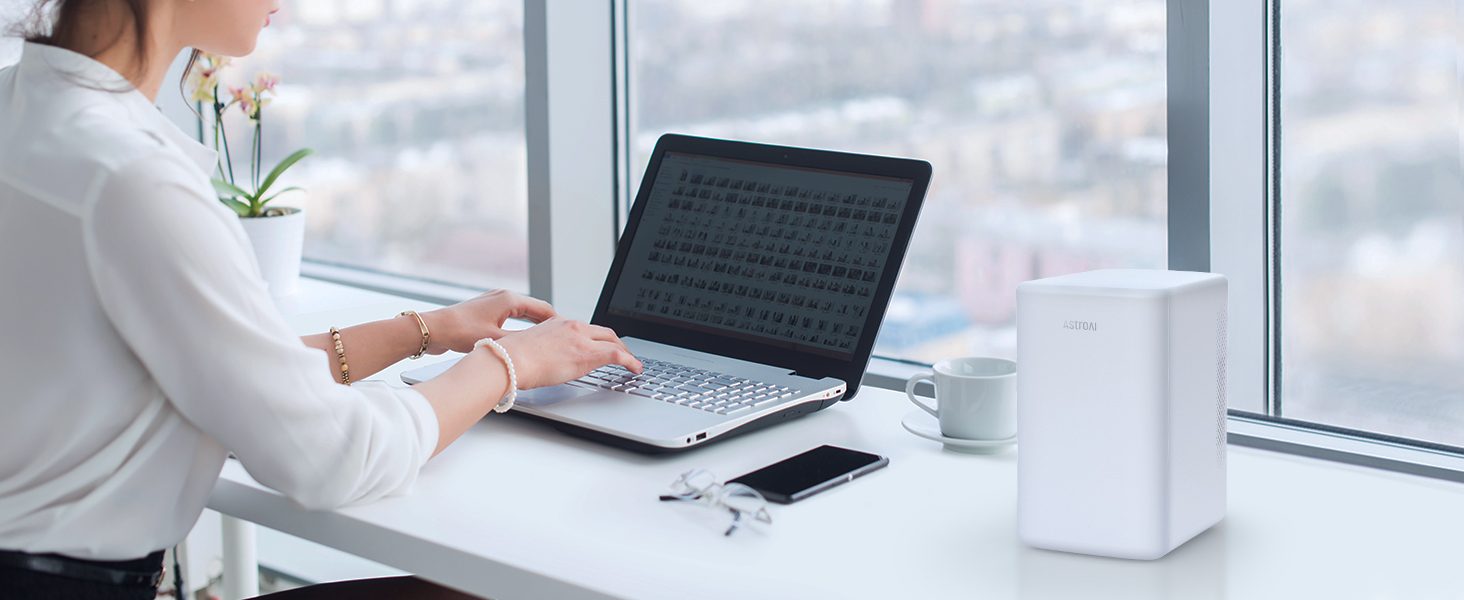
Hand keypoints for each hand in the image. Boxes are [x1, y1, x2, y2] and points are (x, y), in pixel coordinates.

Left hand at [419, 290, 555, 354]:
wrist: (434, 329)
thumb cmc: (460, 331)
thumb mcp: (495, 341)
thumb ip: (520, 342)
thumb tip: (538, 347)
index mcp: (509, 299)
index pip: (543, 308)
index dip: (557, 321)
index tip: (566, 332)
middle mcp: (502, 296)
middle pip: (534, 308)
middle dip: (548, 322)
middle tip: (559, 336)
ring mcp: (493, 302)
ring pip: (523, 311)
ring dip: (534, 323)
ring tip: (544, 337)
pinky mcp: (485, 310)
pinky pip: (511, 315)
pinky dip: (520, 324)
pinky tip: (521, 336)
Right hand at [492, 317, 641, 389]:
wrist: (508, 360)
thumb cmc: (510, 358)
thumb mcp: (529, 346)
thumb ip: (543, 349)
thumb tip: (544, 359)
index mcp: (558, 323)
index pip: (586, 328)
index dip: (598, 338)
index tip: (602, 344)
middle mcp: (572, 327)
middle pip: (605, 332)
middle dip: (617, 343)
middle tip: (624, 353)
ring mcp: (581, 339)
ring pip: (614, 341)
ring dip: (625, 352)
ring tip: (631, 362)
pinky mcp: (587, 355)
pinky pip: (617, 355)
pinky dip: (630, 361)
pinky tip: (635, 369)